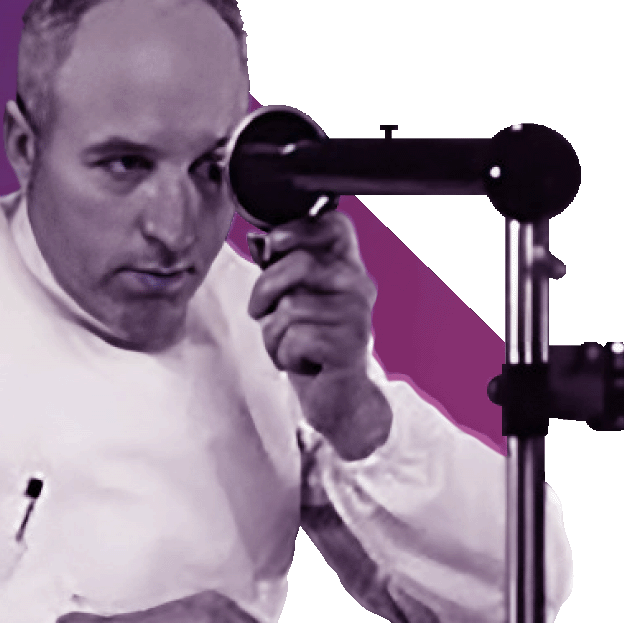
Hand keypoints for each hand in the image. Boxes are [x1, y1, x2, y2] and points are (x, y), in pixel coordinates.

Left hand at [247, 211, 391, 458]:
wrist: (339, 398)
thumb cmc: (314, 346)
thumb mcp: (298, 301)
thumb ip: (287, 271)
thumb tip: (265, 244)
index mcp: (348, 269)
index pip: (335, 224)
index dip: (299, 228)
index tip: (276, 245)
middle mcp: (359, 286)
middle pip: (299, 262)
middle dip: (266, 290)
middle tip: (264, 312)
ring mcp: (356, 315)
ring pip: (290, 306)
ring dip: (274, 334)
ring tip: (291, 347)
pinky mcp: (348, 345)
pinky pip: (295, 337)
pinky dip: (285, 355)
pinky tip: (303, 362)